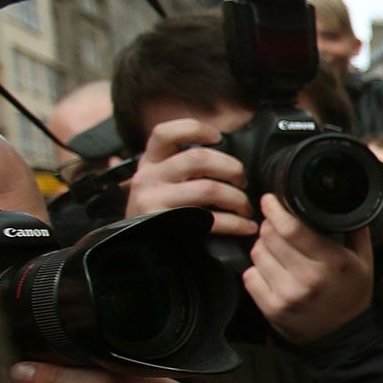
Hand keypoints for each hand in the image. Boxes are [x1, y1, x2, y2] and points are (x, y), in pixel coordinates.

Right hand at [126, 118, 256, 237]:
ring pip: (209, 189)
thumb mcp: (160, 184)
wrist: (136, 253)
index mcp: (149, 162)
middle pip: (199, 158)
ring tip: (246, 209)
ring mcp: (153, 201)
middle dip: (232, 168)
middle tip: (244, 182)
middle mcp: (147, 177)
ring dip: (238, 199)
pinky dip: (236, 223)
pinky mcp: (165, 225)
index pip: (165, 133)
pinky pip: (210, 219)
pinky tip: (245, 227)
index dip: (194, 129)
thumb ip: (181, 168)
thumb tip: (222, 152)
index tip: (218, 136)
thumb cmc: (160, 213)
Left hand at [243, 193, 374, 342]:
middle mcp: (308, 278)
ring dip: (263, 248)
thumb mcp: (364, 261)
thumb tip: (344, 202)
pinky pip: (249, 276)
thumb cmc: (352, 295)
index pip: (292, 228)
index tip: (270, 201)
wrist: (344, 337)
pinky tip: (272, 273)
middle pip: (269, 236)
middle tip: (278, 229)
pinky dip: (257, 270)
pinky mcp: (272, 308)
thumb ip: (355, 230)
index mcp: (332, 262)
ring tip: (277, 253)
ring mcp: (288, 295)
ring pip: (257, 254)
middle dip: (270, 227)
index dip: (275, 210)